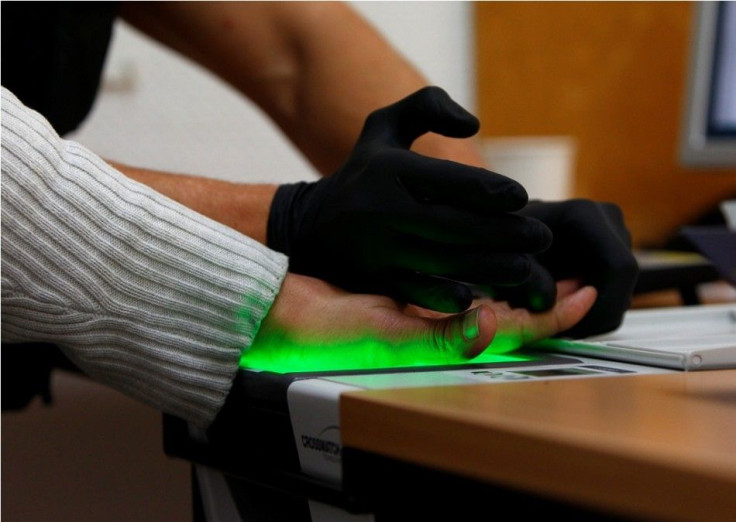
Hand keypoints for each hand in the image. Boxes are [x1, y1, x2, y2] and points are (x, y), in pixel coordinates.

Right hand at [240, 274, 596, 372]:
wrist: (292, 316)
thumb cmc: (331, 332)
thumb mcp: (384, 336)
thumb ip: (437, 334)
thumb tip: (487, 321)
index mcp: (446, 341)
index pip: (515, 330)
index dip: (554, 312)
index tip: (586, 288)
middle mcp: (445, 331)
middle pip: (512, 314)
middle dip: (547, 290)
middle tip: (580, 264)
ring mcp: (430, 314)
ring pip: (491, 296)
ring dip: (521, 273)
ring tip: (547, 248)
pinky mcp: (413, 296)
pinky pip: (459, 281)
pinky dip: (484, 265)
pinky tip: (496, 244)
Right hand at [267, 87, 550, 312]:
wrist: (311, 225)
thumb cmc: (363, 169)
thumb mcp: (385, 123)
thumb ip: (429, 105)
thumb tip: (474, 125)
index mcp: (389, 169)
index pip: (452, 181)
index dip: (494, 191)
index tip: (522, 198)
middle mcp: (382, 210)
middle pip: (457, 226)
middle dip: (507, 234)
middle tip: (541, 238)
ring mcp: (378, 249)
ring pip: (447, 262)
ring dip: (494, 268)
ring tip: (527, 266)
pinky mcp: (376, 280)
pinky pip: (421, 292)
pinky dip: (451, 297)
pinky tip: (481, 297)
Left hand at [485, 199, 637, 337]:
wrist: (504, 230)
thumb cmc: (504, 243)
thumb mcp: (510, 264)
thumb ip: (529, 284)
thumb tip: (551, 305)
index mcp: (585, 215)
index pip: (618, 268)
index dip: (603, 305)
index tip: (574, 327)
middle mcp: (608, 218)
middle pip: (624, 281)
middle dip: (596, 314)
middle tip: (561, 330)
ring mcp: (616, 232)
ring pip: (623, 287)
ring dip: (594, 311)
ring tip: (556, 315)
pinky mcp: (615, 248)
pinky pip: (617, 287)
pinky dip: (595, 305)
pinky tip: (565, 305)